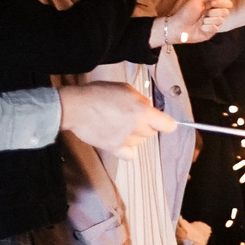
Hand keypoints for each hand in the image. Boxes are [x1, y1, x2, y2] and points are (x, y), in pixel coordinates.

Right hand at [57, 82, 175, 150]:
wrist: (76, 107)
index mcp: (143, 112)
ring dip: (134, 136)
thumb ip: (141, 101)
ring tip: (120, 125)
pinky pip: (129, 155)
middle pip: (151, 133)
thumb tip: (149, 109)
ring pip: (140, 142)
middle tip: (130, 117)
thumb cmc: (99, 94)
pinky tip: (122, 141)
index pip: (168, 125)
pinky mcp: (113, 148)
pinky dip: (128, 150)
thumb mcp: (126, 89)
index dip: (165, 123)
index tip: (162, 122)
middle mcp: (137, 128)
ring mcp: (125, 140)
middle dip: (145, 125)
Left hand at [149, 0, 230, 46]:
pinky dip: (206, 27)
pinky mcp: (211, 32)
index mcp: (213, 6)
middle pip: (226, 12)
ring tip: (200, 21)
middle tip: (204, 13)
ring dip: (208, 20)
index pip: (228, 4)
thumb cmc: (186, 12)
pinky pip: (215, 29)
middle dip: (214, 12)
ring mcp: (214, 24)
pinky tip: (200, 28)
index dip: (222, 3)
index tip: (212, 3)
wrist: (178, 26)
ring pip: (221, 20)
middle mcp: (215, 14)